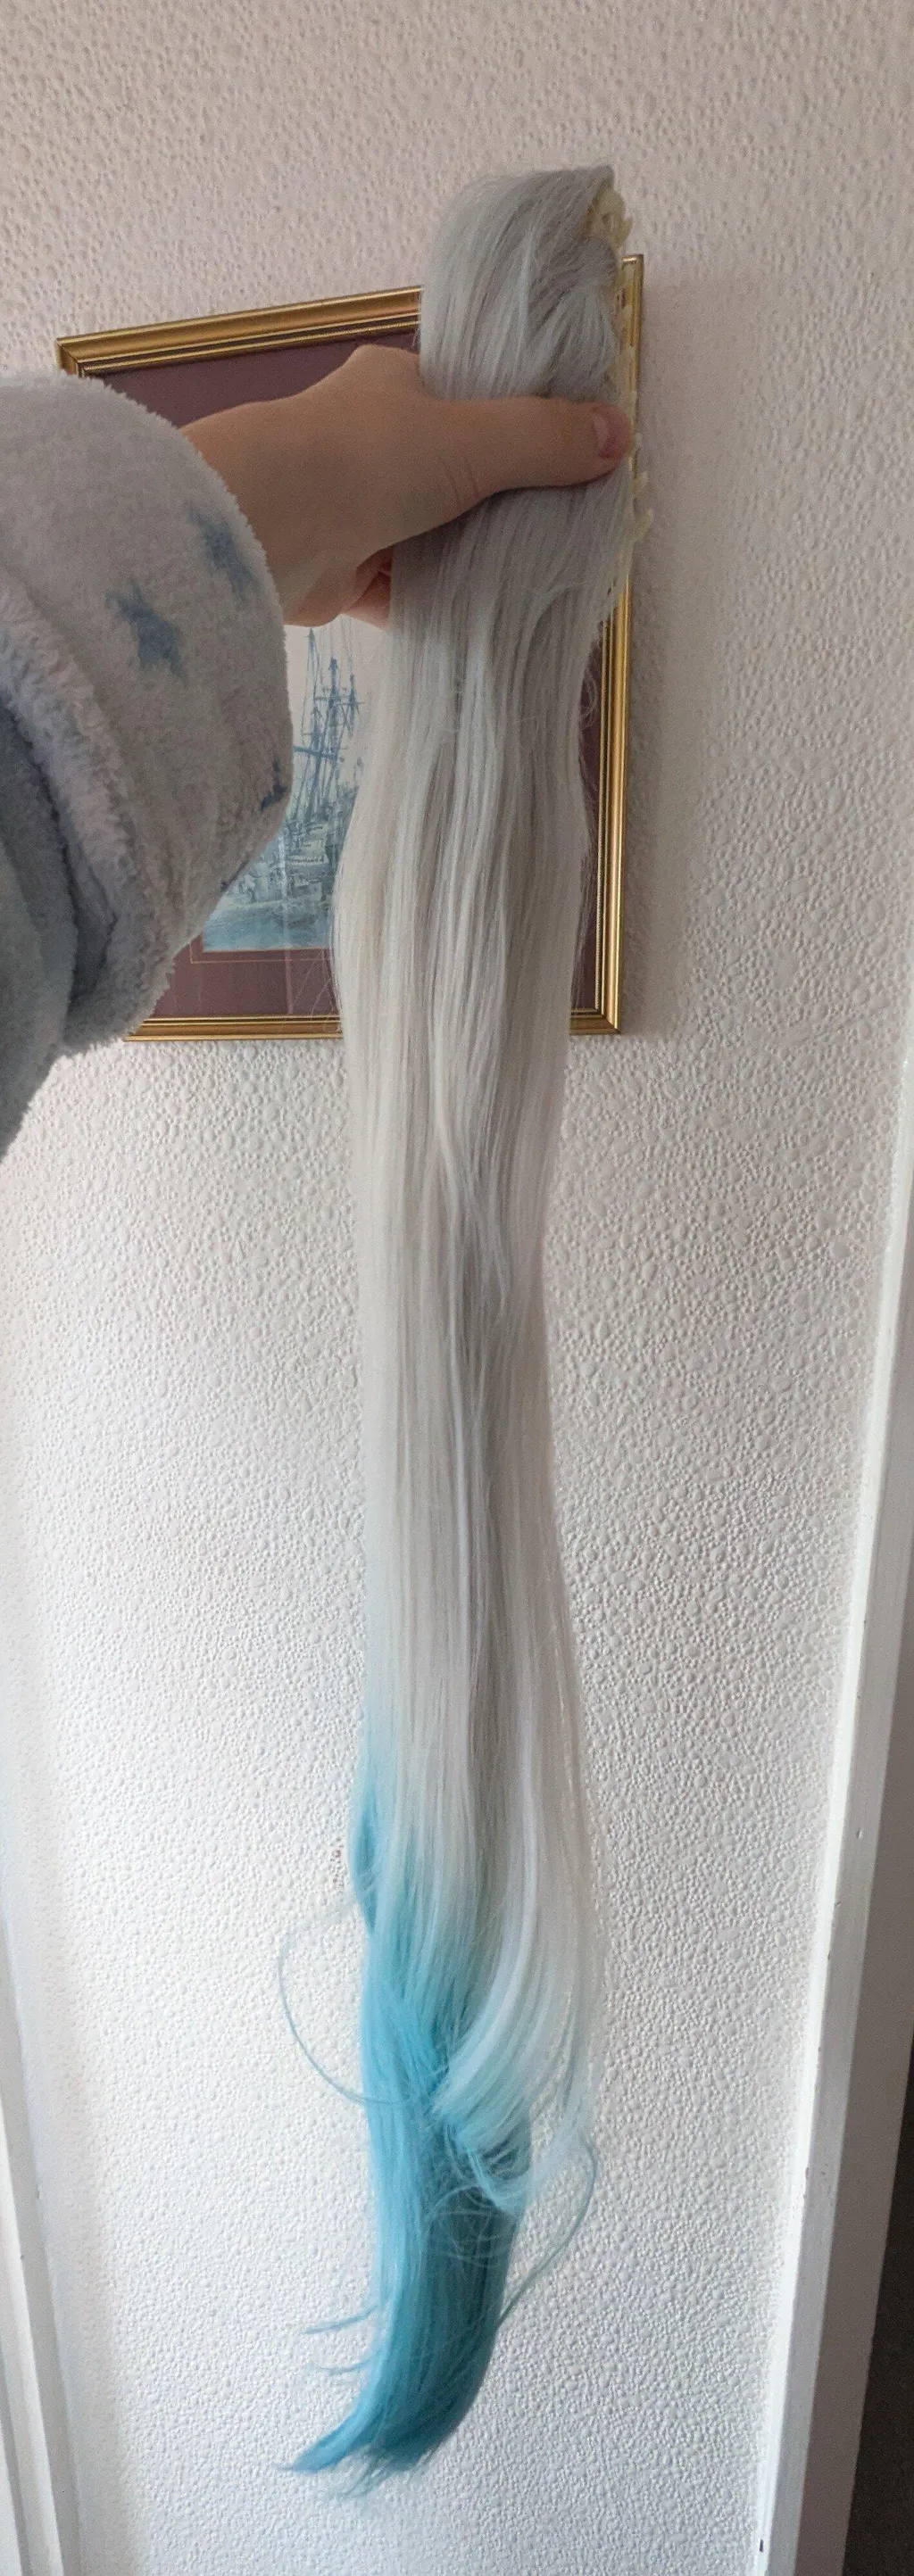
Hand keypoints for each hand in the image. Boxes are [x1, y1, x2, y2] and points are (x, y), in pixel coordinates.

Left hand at [180, 344, 632, 628]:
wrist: (266, 527)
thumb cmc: (361, 459)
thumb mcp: (472, 438)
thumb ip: (545, 439)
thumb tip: (620, 433)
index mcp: (395, 386)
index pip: (472, 400)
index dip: (522, 426)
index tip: (572, 459)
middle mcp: (372, 442)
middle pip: (458, 474)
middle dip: (503, 502)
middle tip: (568, 528)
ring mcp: (356, 509)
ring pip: (434, 535)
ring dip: (475, 556)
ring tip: (543, 575)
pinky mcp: (344, 574)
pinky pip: (408, 590)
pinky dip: (444, 601)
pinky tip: (491, 615)